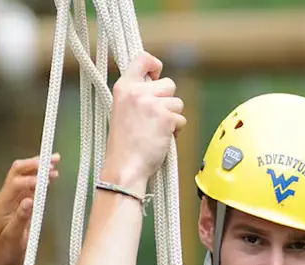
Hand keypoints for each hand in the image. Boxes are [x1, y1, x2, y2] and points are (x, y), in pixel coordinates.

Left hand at [0, 153, 60, 264]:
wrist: (5, 256)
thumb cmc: (7, 249)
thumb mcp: (13, 237)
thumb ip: (20, 218)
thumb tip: (29, 201)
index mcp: (1, 204)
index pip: (15, 184)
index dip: (30, 179)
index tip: (45, 179)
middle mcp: (6, 197)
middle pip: (17, 172)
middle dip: (34, 164)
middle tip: (52, 160)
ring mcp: (14, 198)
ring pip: (25, 176)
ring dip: (39, 168)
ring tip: (55, 164)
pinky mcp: (22, 201)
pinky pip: (31, 185)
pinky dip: (42, 178)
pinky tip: (52, 176)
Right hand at [103, 52, 185, 191]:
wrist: (125, 166)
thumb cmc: (124, 144)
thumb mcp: (122, 110)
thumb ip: (137, 95)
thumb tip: (156, 84)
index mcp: (123, 87)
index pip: (142, 58)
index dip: (154, 64)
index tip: (156, 73)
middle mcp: (137, 92)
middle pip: (169, 83)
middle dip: (168, 100)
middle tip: (155, 118)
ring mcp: (152, 104)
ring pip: (178, 102)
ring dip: (172, 117)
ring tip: (156, 130)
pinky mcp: (166, 117)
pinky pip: (181, 119)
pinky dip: (176, 131)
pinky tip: (161, 139)